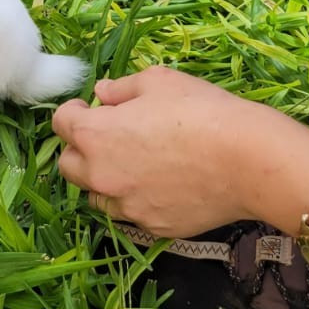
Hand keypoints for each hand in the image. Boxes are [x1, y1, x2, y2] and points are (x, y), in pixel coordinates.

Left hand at [52, 66, 279, 238]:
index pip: (60, 123)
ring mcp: (126, 206)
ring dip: (104, 179)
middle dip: (80, 148)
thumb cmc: (201, 111)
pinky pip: (131, 213)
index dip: (73, 112)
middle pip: (68, 165)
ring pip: (96, 196)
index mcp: (95, 135)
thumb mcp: (158, 82)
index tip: (90, 108)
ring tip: (134, 163)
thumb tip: (101, 93)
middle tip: (108, 136)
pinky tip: (161, 184)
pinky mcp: (152, 227)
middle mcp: (101, 175)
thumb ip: (121, 88)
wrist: (248, 160)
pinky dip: (135, 199)